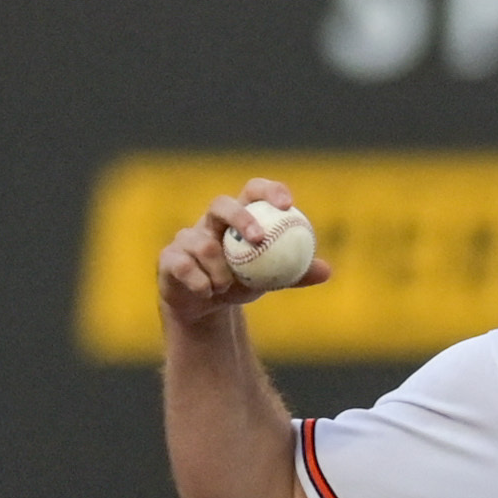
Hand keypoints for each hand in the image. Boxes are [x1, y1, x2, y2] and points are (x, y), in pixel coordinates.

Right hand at [157, 179, 330, 334]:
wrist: (205, 306)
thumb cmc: (241, 282)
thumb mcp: (270, 279)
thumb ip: (295, 273)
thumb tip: (327, 271)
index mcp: (238, 217)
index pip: (253, 191)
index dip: (269, 191)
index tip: (287, 204)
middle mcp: (211, 222)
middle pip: (222, 205)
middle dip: (240, 217)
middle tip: (258, 239)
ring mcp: (187, 238)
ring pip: (204, 245)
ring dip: (220, 270)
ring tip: (225, 286)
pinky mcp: (169, 258)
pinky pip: (183, 266)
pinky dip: (200, 282)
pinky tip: (207, 292)